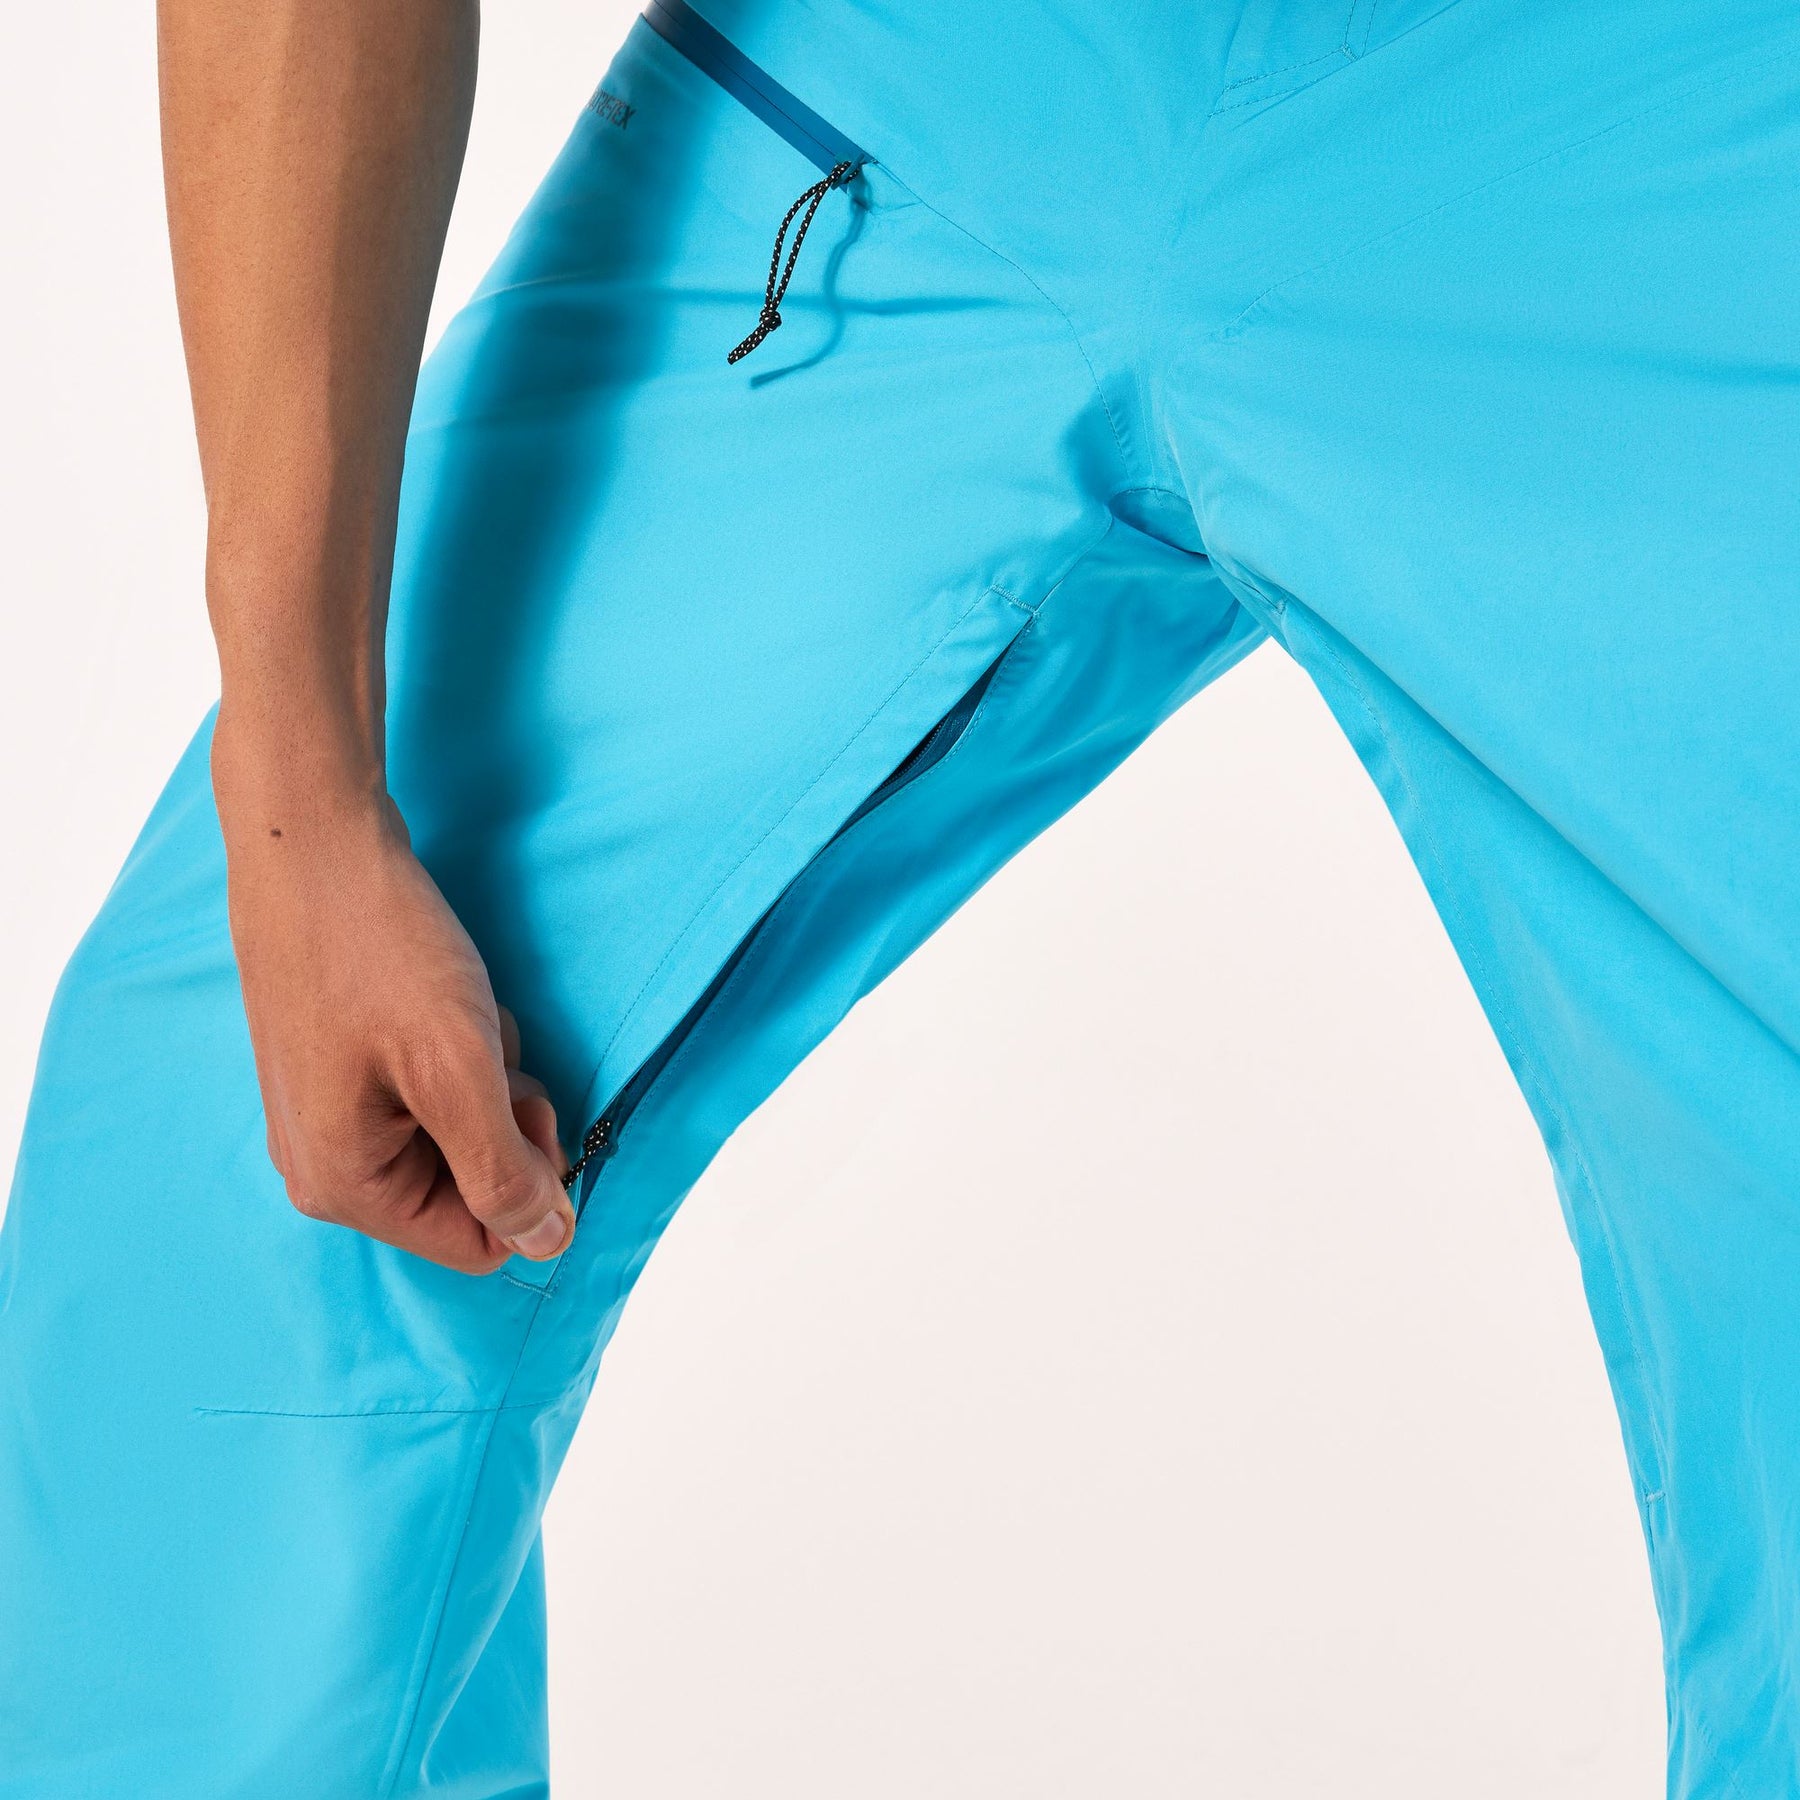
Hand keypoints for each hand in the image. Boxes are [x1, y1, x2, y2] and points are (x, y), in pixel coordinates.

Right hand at [217, 769, 573, 1274]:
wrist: (313, 843)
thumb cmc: (381, 952)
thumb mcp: (458, 1070)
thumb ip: (504, 1171)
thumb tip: (548, 1245)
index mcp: (346, 1186)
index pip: (479, 1243)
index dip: (528, 1179)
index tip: (528, 1101)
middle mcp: (325, 1166)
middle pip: (469, 1187)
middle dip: (502, 1118)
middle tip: (492, 1046)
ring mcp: (327, 1115)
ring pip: (458, 1130)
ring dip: (485, 1074)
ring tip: (459, 1012)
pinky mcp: (340, 1067)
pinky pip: (430, 1088)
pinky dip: (457, 1047)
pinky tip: (439, 998)